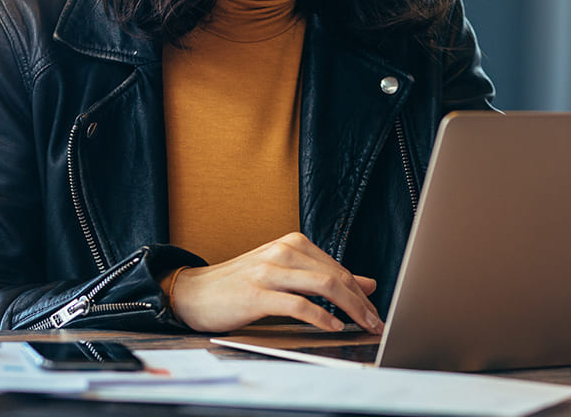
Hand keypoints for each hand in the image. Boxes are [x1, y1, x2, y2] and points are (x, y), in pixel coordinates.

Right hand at [168, 232, 382, 333]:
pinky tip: (333, 326)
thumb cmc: (241, 285)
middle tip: (376, 323)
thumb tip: (367, 284)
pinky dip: (320, 317)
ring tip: (362, 325)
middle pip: (336, 276)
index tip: (375, 312)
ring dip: (350, 308)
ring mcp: (270, 270)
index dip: (361, 293)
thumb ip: (324, 276)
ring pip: (324, 286)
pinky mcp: (257, 293)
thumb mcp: (286, 274)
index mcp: (293, 244)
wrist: (194, 292)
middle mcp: (284, 251)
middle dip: (362, 302)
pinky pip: (298, 304)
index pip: (339, 268)